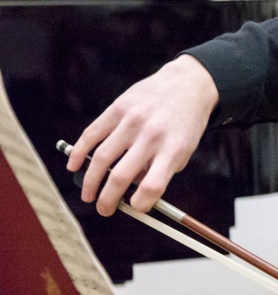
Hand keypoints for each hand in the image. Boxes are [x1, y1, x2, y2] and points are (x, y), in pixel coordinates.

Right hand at [66, 55, 218, 215]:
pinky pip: (91, 134)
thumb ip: (160, 170)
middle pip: (121, 176)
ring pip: (101, 158)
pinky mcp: (117, 108)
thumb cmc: (185, 124)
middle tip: (103, 210)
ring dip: (90, 182)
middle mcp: (152, 135)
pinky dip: (78, 153)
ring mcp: (132, 121)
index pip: (153, 186)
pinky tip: (73, 166)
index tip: (134, 208)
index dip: (140, 204)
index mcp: (174, 149)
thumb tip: (131, 192)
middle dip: (108, 200)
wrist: (187, 84)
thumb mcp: (184, 149)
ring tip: (88, 195)